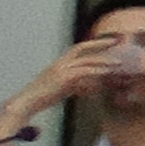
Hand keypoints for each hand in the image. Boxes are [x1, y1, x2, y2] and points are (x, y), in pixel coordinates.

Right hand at [0, 36, 123, 136]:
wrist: (26, 103)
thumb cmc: (43, 98)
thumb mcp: (63, 88)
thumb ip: (78, 84)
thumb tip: (93, 86)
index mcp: (59, 63)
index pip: (78, 49)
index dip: (93, 44)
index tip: (108, 42)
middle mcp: (59, 63)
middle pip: (81, 48)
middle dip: (100, 43)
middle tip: (117, 42)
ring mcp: (59, 69)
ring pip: (85, 59)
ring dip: (103, 60)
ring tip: (118, 62)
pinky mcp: (61, 78)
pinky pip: (82, 71)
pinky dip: (95, 70)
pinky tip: (106, 72)